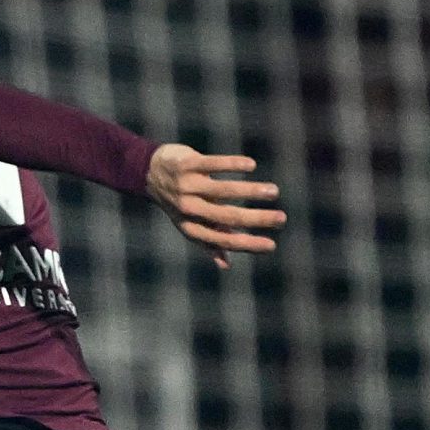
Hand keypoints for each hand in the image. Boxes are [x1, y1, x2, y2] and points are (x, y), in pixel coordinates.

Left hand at [146, 145, 282, 268]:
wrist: (147, 172)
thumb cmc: (178, 202)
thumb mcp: (189, 223)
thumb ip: (210, 240)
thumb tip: (227, 266)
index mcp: (191, 227)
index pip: (222, 241)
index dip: (247, 244)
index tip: (272, 245)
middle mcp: (188, 209)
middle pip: (227, 217)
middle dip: (257, 219)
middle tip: (282, 219)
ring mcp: (186, 186)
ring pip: (223, 190)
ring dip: (251, 190)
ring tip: (274, 191)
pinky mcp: (187, 164)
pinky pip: (213, 164)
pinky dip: (233, 164)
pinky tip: (251, 166)